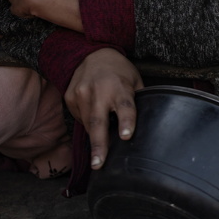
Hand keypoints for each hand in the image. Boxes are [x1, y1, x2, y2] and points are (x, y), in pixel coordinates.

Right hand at [65, 48, 142, 168]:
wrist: (92, 54)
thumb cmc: (119, 71)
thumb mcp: (135, 81)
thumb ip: (139, 101)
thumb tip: (148, 124)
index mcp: (119, 87)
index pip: (125, 106)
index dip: (126, 122)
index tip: (126, 136)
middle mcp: (97, 91)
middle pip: (98, 122)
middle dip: (99, 145)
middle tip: (99, 164)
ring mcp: (80, 94)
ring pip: (88, 124)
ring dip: (95, 139)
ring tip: (99, 155)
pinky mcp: (69, 98)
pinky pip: (80, 118)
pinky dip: (88, 124)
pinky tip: (94, 120)